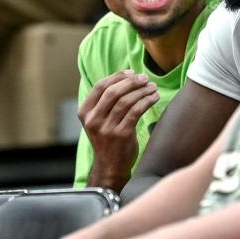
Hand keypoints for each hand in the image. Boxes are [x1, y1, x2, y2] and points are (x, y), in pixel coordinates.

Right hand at [80, 71, 160, 188]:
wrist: (110, 166)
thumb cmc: (108, 138)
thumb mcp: (98, 120)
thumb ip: (105, 101)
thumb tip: (126, 76)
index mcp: (85, 112)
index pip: (100, 87)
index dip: (117, 76)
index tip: (132, 72)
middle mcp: (93, 120)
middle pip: (113, 92)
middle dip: (131, 82)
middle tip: (145, 78)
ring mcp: (106, 128)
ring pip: (126, 101)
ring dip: (142, 91)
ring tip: (152, 87)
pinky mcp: (121, 135)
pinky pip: (136, 111)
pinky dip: (147, 101)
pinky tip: (154, 98)